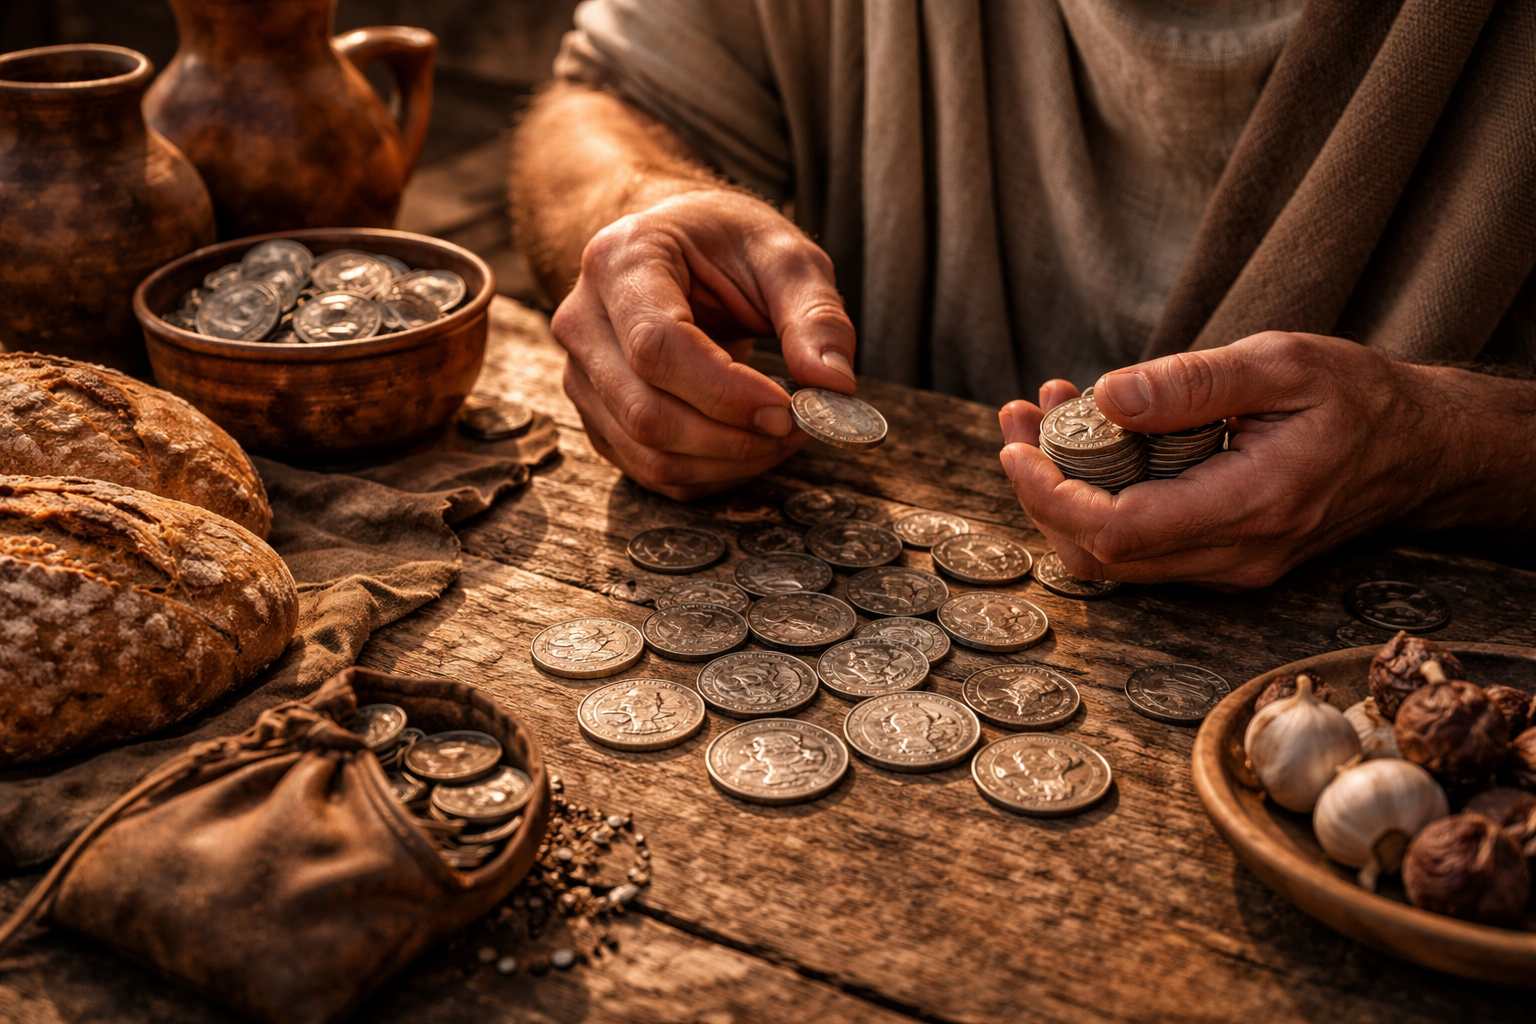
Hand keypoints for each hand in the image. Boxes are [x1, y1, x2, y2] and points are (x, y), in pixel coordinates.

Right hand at [551, 188, 857, 500]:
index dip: (724, 392)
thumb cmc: (726, 244)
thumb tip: (834, 387)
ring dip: (727, 462)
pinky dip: (711, 473)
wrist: (676, 245)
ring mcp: (581, 376)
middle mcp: (582, 322)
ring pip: (648, 454)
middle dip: (733, 438)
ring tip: (782, 435)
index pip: (657, 347)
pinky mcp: (598, 417)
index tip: (788, 410)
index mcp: (619, 262)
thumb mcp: (783, 255)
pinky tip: (750, 445)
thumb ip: (815, 315)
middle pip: (646, 412)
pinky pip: (651, 470)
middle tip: (798, 428)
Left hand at [997, 332, 1454, 589]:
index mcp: (1252, 505)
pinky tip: (1089, 436)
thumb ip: (1194, 384)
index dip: (1051, 494)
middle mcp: (1237, 554)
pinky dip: (1098, 497)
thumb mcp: (1281, 363)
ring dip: (1062, 491)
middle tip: (1017, 417)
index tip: (1017, 445)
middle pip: (1100, 554)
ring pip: (1113, 557)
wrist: (1416, 450)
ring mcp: (1228, 566)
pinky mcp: (1221, 559)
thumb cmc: (1357, 397)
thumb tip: (1109, 397)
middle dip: (1040, 489)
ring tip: (1044, 416)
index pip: (1119, 530)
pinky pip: (1140, 546)